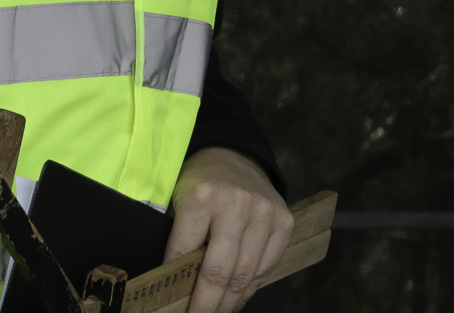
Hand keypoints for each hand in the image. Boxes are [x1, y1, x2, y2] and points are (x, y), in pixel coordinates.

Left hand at [166, 147, 294, 312]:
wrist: (233, 156)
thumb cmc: (200, 184)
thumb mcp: (177, 202)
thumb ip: (178, 239)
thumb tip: (171, 285)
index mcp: (203, 197)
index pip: (183, 255)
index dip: (174, 287)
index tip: (169, 307)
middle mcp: (237, 204)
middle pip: (219, 273)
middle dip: (205, 306)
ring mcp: (265, 212)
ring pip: (246, 275)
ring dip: (229, 303)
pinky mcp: (284, 220)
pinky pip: (267, 266)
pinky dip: (251, 288)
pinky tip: (237, 298)